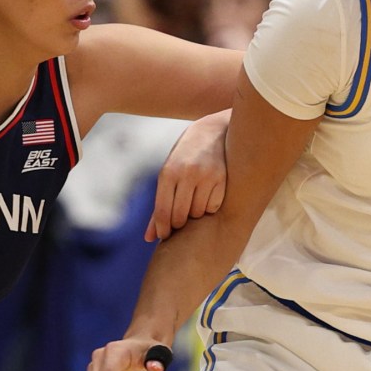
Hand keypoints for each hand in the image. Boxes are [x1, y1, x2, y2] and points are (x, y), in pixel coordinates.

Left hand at [147, 112, 228, 242]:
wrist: (213, 132)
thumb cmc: (184, 158)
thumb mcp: (169, 176)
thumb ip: (159, 206)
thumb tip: (148, 238)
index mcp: (168, 173)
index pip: (162, 211)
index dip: (163, 229)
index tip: (165, 236)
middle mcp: (186, 174)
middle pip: (180, 216)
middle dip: (179, 224)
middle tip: (180, 220)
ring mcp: (206, 176)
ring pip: (198, 213)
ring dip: (195, 214)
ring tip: (194, 201)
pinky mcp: (222, 178)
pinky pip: (213, 207)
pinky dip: (209, 207)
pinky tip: (208, 195)